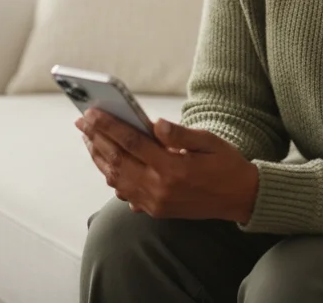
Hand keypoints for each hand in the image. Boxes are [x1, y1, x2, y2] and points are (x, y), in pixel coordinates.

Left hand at [76, 110, 258, 222]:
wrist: (240, 198)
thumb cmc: (226, 164)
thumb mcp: (208, 142)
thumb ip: (180, 134)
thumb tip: (156, 124)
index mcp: (173, 167)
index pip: (131, 142)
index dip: (108, 126)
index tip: (91, 112)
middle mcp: (159, 188)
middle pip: (117, 161)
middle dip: (96, 139)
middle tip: (82, 121)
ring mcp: (155, 202)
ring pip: (116, 179)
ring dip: (99, 158)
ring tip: (89, 139)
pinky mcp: (155, 210)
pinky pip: (124, 194)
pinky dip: (111, 176)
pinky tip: (106, 162)